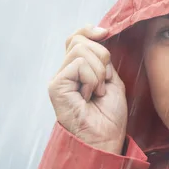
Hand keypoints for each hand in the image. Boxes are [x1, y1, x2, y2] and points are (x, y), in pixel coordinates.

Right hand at [48, 25, 127, 154]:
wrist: (106, 138)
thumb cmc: (109, 116)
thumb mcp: (111, 78)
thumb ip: (103, 58)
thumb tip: (100, 32)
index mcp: (77, 70)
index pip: (76, 37)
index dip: (89, 30)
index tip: (105, 33)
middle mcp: (65, 72)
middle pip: (80, 40)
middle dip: (102, 57)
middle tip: (104, 83)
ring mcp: (59, 78)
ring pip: (81, 50)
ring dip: (98, 72)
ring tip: (97, 92)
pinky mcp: (56, 86)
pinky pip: (79, 65)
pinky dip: (92, 79)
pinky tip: (89, 96)